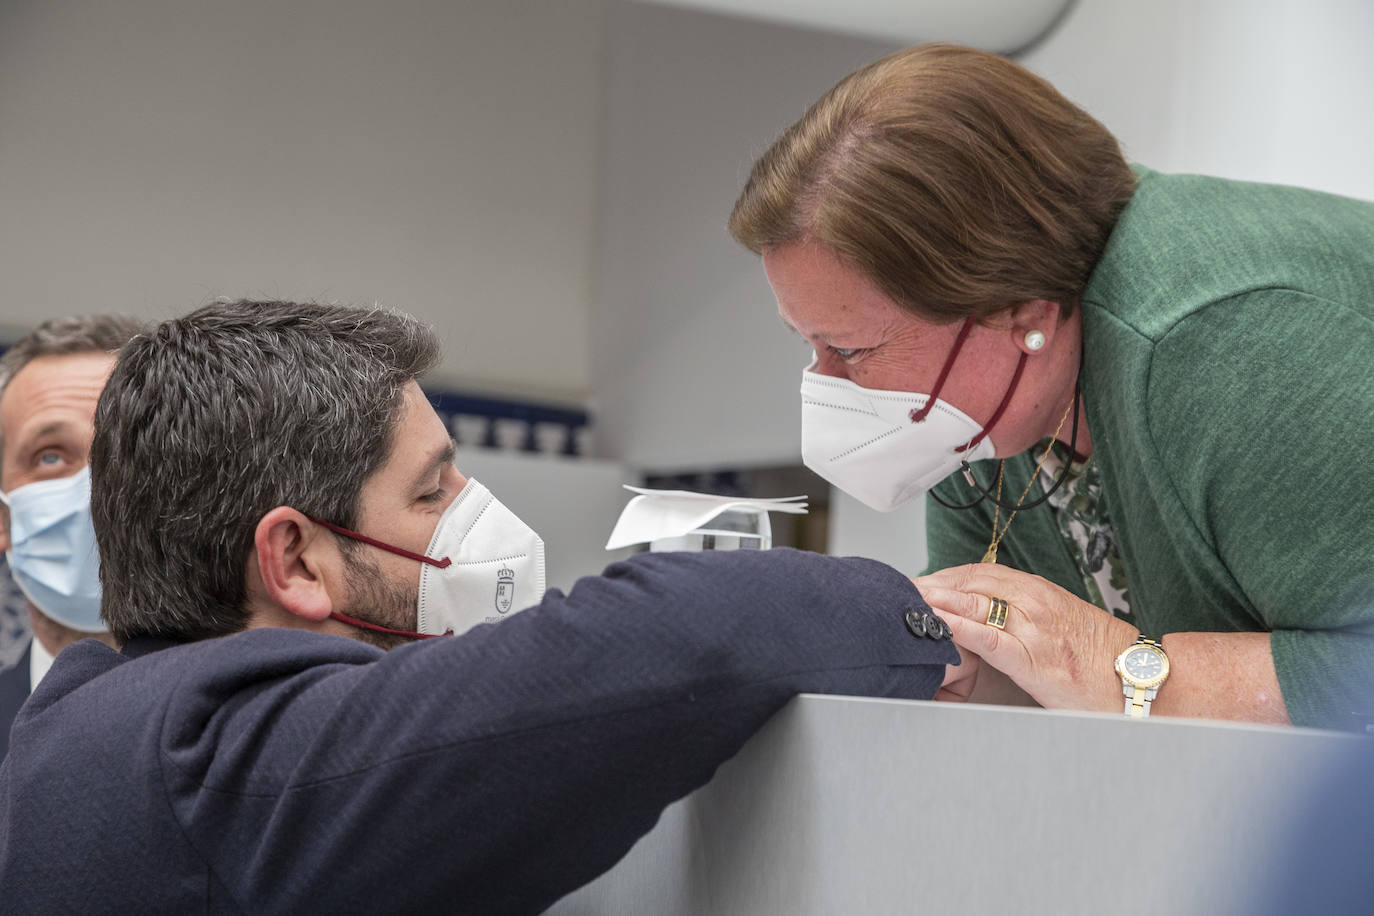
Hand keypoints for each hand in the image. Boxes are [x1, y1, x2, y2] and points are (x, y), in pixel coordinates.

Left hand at [913, 564, 1138, 711]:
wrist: (1139, 676)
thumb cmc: (1099, 655)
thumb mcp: (1059, 620)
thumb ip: (1024, 612)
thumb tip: (986, 612)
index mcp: (1038, 590)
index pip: (979, 572)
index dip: (944, 575)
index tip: (920, 581)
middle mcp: (1033, 602)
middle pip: (970, 583)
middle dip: (932, 585)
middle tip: (901, 590)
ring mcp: (1033, 629)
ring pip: (975, 605)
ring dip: (936, 602)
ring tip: (907, 602)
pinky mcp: (1034, 659)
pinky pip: (989, 639)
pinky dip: (960, 629)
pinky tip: (938, 626)